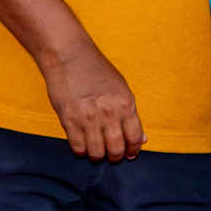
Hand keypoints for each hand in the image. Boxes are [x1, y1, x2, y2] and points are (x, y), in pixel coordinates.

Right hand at [41, 42, 144, 162]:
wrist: (68, 55)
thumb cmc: (96, 70)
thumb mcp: (120, 88)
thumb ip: (130, 115)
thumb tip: (142, 139)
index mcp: (125, 103)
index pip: (135, 138)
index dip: (133, 150)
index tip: (129, 153)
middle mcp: (109, 112)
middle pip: (116, 149)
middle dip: (115, 156)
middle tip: (110, 154)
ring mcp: (88, 117)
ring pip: (97, 153)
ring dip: (97, 155)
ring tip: (95, 149)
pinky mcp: (69, 120)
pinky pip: (78, 148)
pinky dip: (81, 150)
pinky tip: (82, 142)